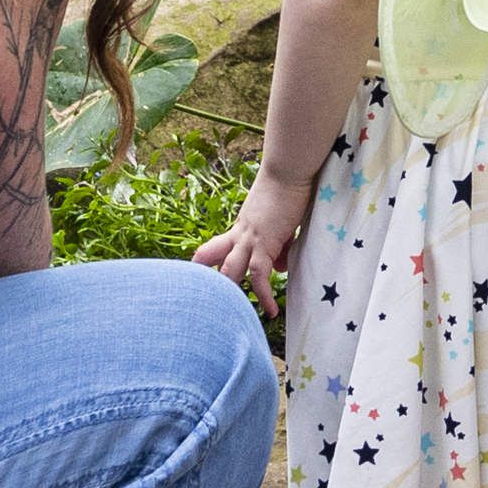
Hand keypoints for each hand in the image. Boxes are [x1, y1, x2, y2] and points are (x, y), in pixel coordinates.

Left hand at [198, 180, 308, 308]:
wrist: (288, 170)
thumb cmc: (287, 189)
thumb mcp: (280, 223)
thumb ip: (279, 246)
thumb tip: (280, 267)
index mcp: (239, 227)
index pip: (214, 248)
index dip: (204, 264)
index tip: (198, 281)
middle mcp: (238, 233)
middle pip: (210, 259)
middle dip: (205, 282)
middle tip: (200, 304)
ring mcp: (248, 238)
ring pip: (229, 271)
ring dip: (230, 293)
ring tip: (234, 316)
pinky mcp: (264, 242)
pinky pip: (259, 274)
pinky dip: (264, 294)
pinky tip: (271, 310)